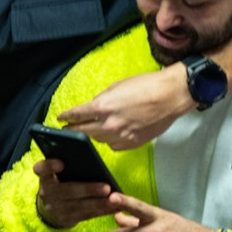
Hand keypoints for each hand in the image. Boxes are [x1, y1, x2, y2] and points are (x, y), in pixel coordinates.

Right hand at [33, 157, 117, 228]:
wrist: (49, 209)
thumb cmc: (59, 183)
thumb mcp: (56, 174)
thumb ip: (68, 165)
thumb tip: (90, 158)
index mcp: (45, 177)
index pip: (41, 169)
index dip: (50, 166)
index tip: (61, 163)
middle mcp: (47, 193)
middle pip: (68, 190)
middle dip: (88, 189)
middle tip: (106, 187)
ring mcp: (56, 208)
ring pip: (80, 206)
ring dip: (99, 203)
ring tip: (115, 199)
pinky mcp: (66, 219)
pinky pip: (87, 215)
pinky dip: (102, 211)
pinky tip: (115, 208)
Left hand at [58, 63, 193, 149]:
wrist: (171, 96)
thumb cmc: (146, 86)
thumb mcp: (117, 86)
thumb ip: (102, 99)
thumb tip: (93, 108)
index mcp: (103, 106)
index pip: (76, 115)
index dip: (66, 117)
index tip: (60, 119)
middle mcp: (109, 124)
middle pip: (83, 132)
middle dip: (74, 130)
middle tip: (68, 129)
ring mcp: (121, 136)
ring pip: (99, 140)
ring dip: (94, 134)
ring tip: (95, 128)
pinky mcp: (132, 143)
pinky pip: (114, 145)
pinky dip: (111, 139)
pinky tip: (114, 132)